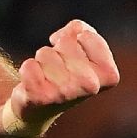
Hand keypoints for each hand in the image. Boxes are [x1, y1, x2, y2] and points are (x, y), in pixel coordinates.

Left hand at [0, 19, 119, 134]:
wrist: (40, 107)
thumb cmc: (64, 72)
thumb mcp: (80, 49)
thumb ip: (82, 30)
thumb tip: (75, 29)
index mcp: (108, 75)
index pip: (86, 35)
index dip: (75, 38)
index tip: (75, 54)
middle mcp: (90, 86)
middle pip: (65, 42)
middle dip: (57, 49)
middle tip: (59, 66)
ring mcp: (66, 93)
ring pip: (45, 53)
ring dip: (42, 60)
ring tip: (47, 75)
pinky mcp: (41, 98)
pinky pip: (29, 66)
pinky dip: (28, 69)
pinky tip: (34, 83)